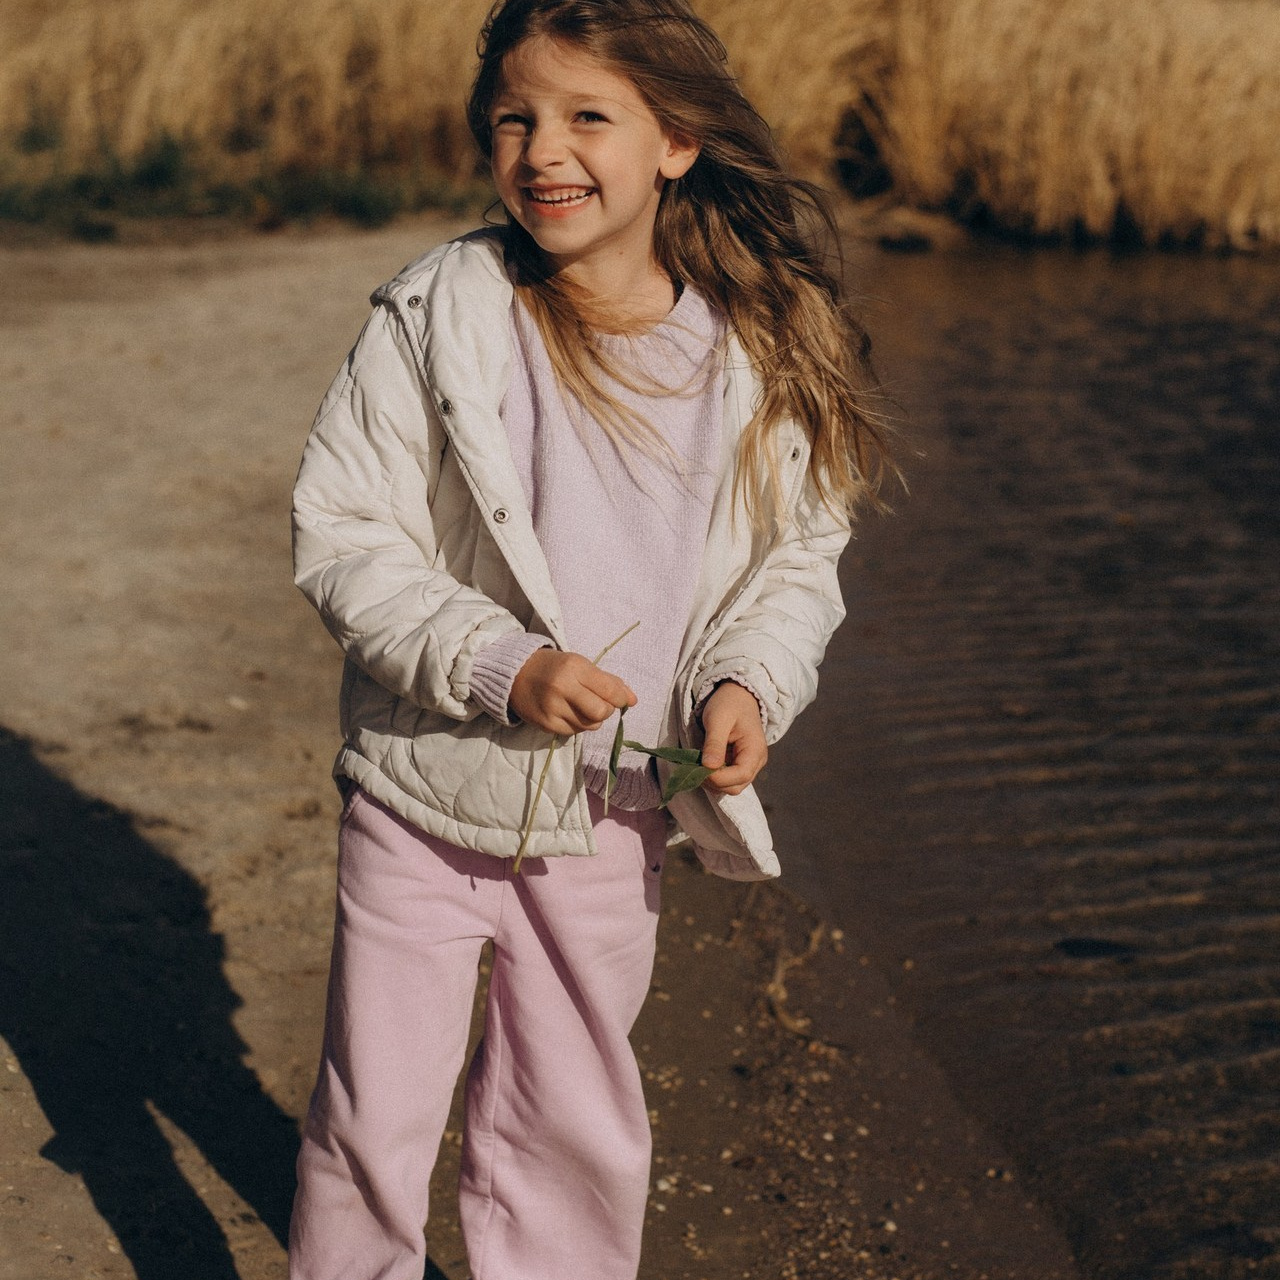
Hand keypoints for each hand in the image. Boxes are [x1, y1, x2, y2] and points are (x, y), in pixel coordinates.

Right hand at [510, 649, 635, 735]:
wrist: (515, 674)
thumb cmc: (554, 667)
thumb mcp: (580, 665)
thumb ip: (608, 681)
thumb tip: (633, 700)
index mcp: (574, 667)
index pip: (610, 690)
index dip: (621, 698)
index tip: (621, 699)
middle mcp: (562, 687)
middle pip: (602, 712)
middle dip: (606, 711)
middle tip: (599, 703)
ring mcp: (552, 708)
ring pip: (589, 725)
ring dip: (592, 719)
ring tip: (581, 707)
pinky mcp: (546, 724)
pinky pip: (574, 732)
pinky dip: (577, 725)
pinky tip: (569, 713)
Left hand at [700, 682, 766, 794]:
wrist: (738, 695)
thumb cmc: (729, 704)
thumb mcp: (718, 719)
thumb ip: (714, 743)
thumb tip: (708, 767)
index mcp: (755, 751)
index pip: (740, 776)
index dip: (718, 778)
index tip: (700, 767)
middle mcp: (756, 762)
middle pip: (735, 787)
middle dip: (713, 782)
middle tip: (695, 766)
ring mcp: (749, 765)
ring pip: (730, 786)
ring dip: (712, 781)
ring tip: (698, 764)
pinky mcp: (739, 765)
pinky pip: (727, 779)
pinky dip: (713, 776)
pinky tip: (704, 763)